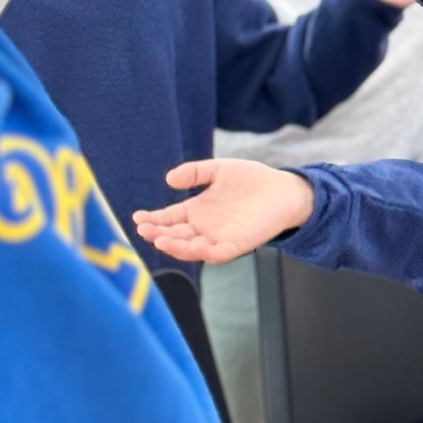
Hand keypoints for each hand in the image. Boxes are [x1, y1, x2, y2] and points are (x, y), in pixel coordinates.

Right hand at [134, 159, 313, 265]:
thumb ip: (194, 173)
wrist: (284, 190)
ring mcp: (219, 237)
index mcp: (197, 210)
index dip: (152, 219)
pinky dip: (204, 252)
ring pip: (191, 247)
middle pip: (175, 234)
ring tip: (159, 239)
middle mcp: (204, 227)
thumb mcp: (219, 170)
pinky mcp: (237, 245)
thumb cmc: (253, 179)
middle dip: (157, 233)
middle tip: (143, 229)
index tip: (137, 217)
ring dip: (175, 246)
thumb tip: (168, 179)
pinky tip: (193, 246)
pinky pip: (216, 253)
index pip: (168, 218)